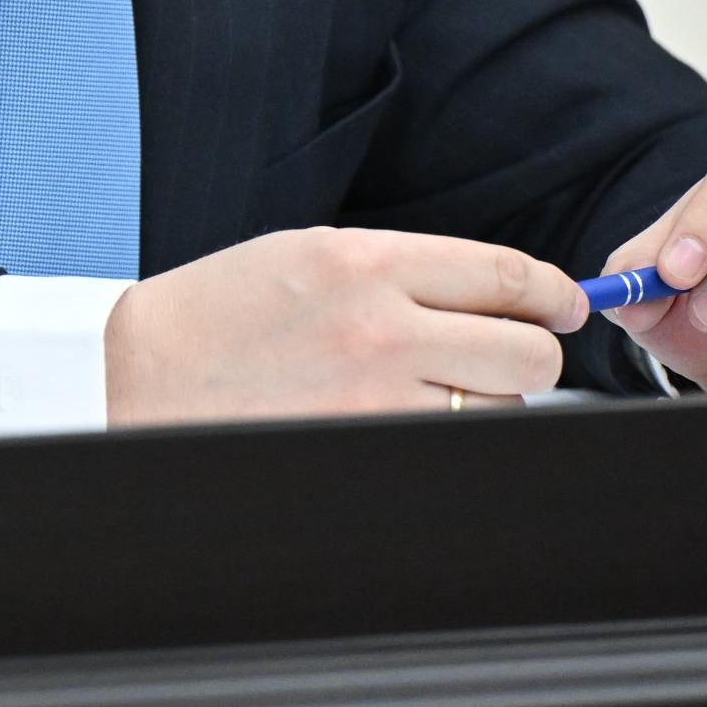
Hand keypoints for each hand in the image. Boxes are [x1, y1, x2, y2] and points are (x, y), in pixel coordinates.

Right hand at [105, 225, 586, 426]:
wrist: (139, 377)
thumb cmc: (224, 312)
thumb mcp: (312, 255)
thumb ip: (406, 269)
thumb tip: (498, 292)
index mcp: (367, 262)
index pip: (506, 274)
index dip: (553, 291)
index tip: (566, 302)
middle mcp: (382, 330)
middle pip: (528, 350)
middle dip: (533, 350)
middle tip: (512, 350)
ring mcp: (377, 402)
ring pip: (499, 408)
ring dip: (487, 399)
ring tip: (433, 388)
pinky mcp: (367, 451)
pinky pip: (451, 446)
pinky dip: (449, 435)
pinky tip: (411, 419)